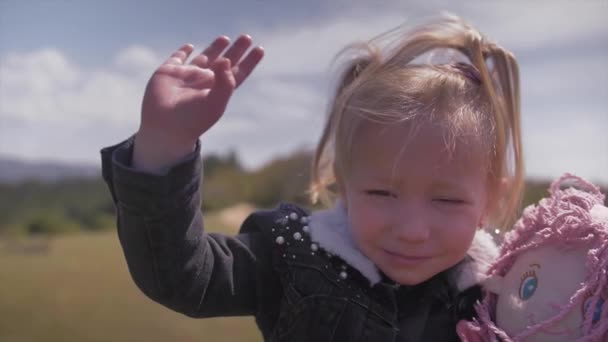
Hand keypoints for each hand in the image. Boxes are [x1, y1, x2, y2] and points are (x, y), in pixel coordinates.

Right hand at [133, 35, 263, 172]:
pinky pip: (177, 58)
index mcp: (218, 91)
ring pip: (204, 58)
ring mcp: (187, 77)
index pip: (238, 73)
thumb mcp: (215, 102)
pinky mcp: (169, 72)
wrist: (164, 126)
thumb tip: (227, 59)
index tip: (259, 49)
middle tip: (247, 37)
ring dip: (215, 48)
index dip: (249, 62)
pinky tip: (190, 46)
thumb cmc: (193, 119)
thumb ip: (225, 82)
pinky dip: (183, 52)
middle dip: (236, 50)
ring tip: (225, 38)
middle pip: (224, 62)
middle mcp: (204, 82)